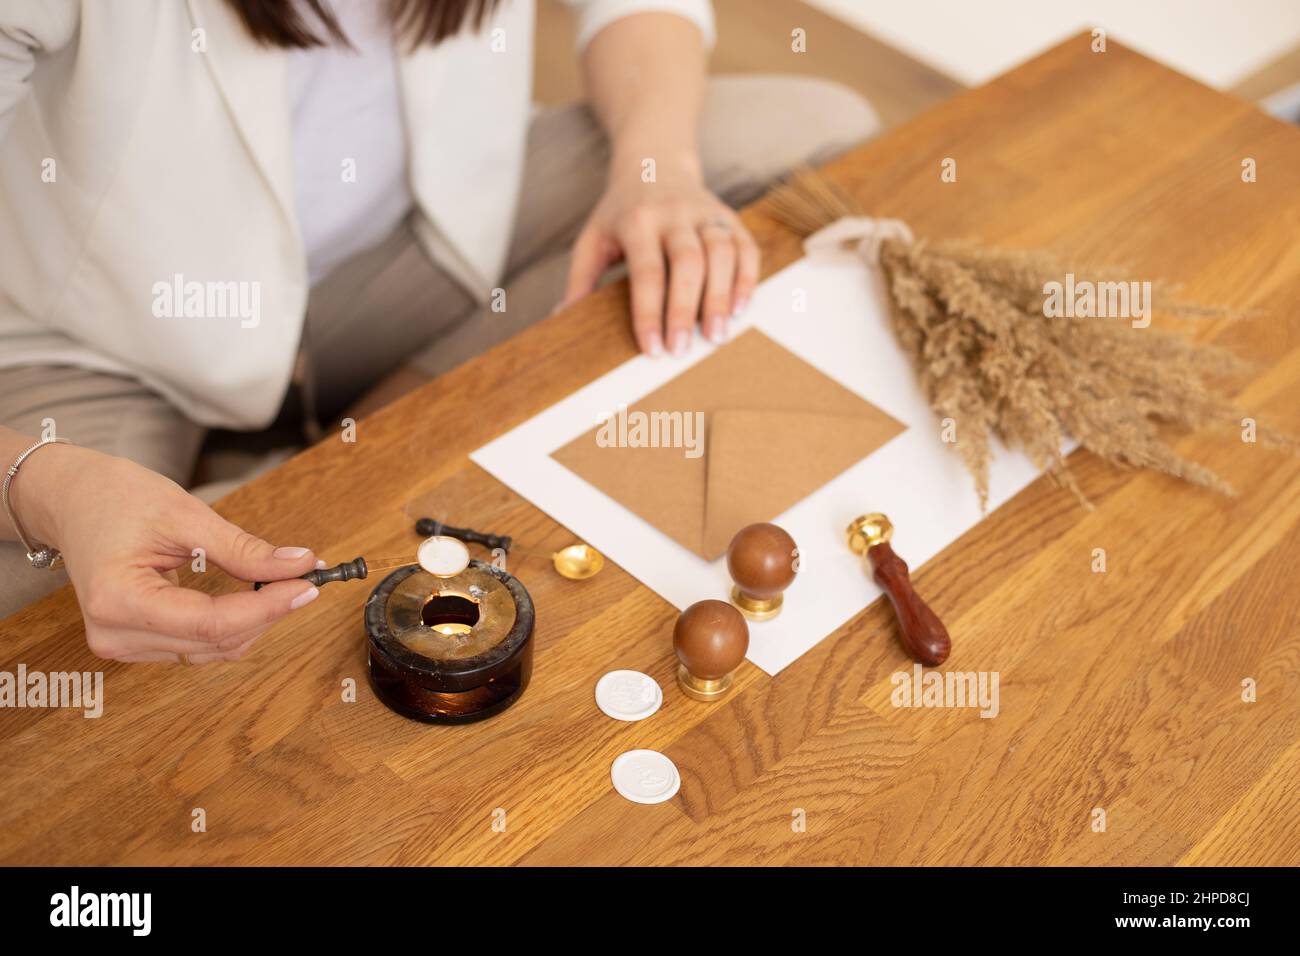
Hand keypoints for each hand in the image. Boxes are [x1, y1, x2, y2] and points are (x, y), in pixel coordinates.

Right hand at [14, 444, 319, 662]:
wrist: (73, 499)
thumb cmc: (116, 498)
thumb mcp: (186, 515)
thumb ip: (243, 548)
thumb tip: (300, 564)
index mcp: (118, 600)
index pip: (211, 622)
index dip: (267, 608)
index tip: (308, 586)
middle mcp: (115, 633)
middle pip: (215, 640)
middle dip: (268, 611)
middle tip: (306, 577)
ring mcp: (121, 644)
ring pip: (212, 649)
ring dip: (253, 621)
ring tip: (281, 584)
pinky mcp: (133, 643)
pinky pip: (197, 645)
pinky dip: (232, 625)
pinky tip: (251, 598)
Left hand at [562, 159, 760, 355]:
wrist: (655, 163)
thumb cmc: (620, 213)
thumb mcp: (592, 238)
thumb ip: (580, 279)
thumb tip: (561, 320)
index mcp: (637, 220)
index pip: (646, 271)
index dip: (650, 312)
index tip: (653, 348)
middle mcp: (674, 213)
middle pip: (687, 263)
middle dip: (686, 309)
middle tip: (683, 350)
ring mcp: (706, 213)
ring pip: (721, 254)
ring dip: (721, 298)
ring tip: (716, 336)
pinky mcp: (730, 216)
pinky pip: (745, 247)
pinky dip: (746, 279)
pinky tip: (740, 309)